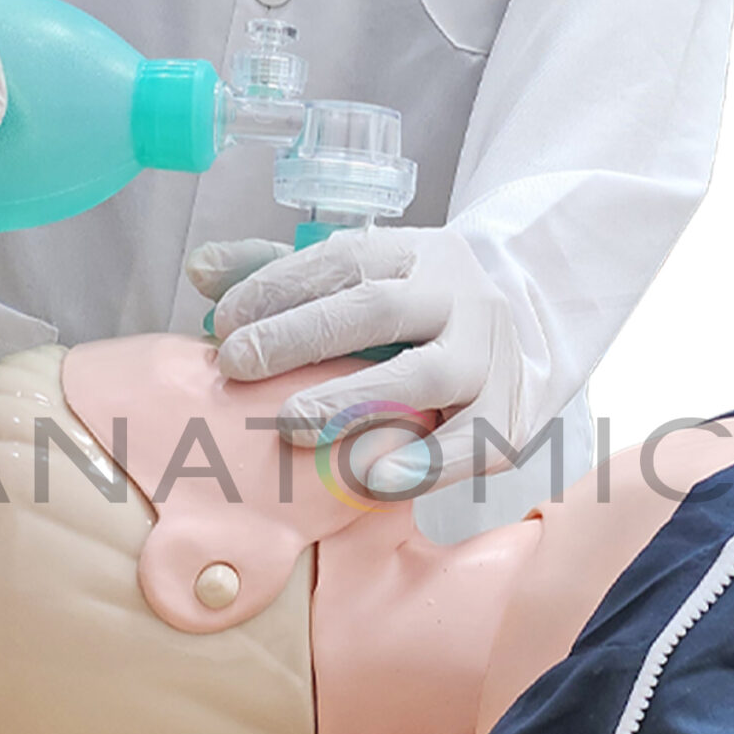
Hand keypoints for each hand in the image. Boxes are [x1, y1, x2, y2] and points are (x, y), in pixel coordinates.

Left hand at [186, 227, 525, 494]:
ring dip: (354, 401)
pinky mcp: (509, 415)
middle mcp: (457, 296)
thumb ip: (282, 272)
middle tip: (236, 366)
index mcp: (416, 253)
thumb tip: (200, 270)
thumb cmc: (421, 311)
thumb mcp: (365, 277)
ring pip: (426, 376)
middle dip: (300, 337)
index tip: (224, 322)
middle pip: (378, 309)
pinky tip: (373, 480)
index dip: (279, 287)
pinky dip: (423, 464)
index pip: (343, 260)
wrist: (533, 330)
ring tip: (290, 425)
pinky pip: (470, 443)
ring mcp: (489, 356)